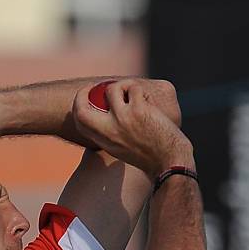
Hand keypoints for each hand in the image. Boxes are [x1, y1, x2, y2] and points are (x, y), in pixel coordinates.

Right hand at [73, 79, 193, 178]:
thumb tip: (111, 115)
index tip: (86, 96)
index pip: (80, 121)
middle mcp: (109, 130)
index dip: (78, 105)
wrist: (169, 163)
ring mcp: (122, 119)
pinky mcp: (138, 110)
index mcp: (105, 142)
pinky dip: (142, 91)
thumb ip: (114, 135)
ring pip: (113, 89)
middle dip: (83, 93)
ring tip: (135, 95)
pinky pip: (134, 88)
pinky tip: (151, 102)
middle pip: (80, 108)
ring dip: (124, 86)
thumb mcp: (124, 150)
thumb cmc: (151, 159)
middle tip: (96, 86)